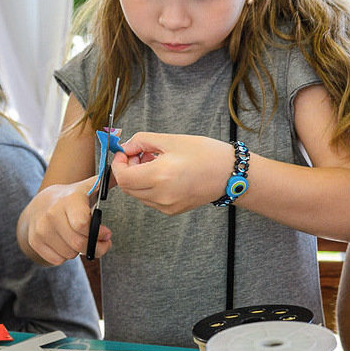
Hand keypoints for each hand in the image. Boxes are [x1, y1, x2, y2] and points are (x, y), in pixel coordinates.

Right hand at [23, 176, 112, 264]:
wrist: (40, 204)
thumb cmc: (71, 199)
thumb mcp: (87, 188)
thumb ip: (105, 182)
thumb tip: (120, 174)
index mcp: (69, 199)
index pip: (82, 225)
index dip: (98, 233)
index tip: (107, 233)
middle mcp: (52, 214)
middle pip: (78, 244)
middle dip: (94, 247)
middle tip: (100, 243)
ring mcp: (41, 228)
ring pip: (69, 254)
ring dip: (79, 251)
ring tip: (80, 239)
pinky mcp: (34, 241)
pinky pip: (57, 259)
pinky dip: (65, 256)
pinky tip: (66, 243)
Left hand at [112, 132, 232, 214]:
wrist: (230, 174)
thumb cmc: (207, 154)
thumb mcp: (172, 140)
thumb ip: (143, 141)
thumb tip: (125, 147)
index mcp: (161, 175)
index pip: (123, 177)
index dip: (118, 164)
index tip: (124, 153)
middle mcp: (161, 195)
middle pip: (127, 187)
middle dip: (127, 170)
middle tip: (139, 155)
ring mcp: (167, 206)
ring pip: (137, 194)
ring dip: (137, 179)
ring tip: (155, 163)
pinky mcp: (172, 210)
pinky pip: (150, 199)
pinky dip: (149, 187)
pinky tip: (163, 174)